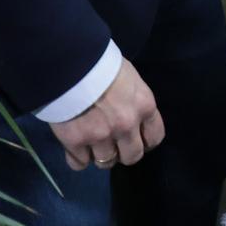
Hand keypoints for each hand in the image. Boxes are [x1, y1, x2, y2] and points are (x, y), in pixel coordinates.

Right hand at [49, 58, 163, 171]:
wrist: (70, 61)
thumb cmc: (102, 62)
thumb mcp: (129, 77)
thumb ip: (133, 100)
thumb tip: (128, 112)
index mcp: (144, 106)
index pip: (154, 137)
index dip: (144, 142)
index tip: (136, 139)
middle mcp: (126, 126)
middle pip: (132, 157)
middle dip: (123, 153)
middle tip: (112, 143)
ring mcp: (101, 136)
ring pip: (105, 162)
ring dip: (99, 155)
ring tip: (90, 142)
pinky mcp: (75, 141)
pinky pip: (79, 163)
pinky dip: (77, 158)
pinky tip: (75, 147)